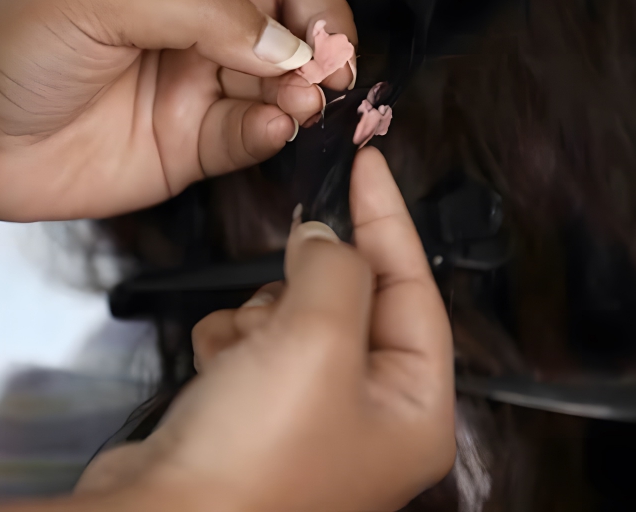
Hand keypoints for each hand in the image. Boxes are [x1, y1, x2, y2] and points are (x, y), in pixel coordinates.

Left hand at [0, 0, 439, 220]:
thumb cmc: (2, 34)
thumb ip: (207, 12)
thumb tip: (287, 52)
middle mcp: (201, 5)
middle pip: (308, 2)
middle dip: (328, 30)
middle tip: (319, 64)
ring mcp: (201, 73)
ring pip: (292, 73)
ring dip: (308, 87)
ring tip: (292, 101)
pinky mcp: (193, 137)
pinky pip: (259, 130)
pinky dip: (274, 130)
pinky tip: (266, 128)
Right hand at [77, 148, 455, 510]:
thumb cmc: (252, 469)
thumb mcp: (317, 341)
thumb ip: (336, 268)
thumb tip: (327, 236)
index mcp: (413, 409)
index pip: (416, 288)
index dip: (389, 219)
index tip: (367, 166)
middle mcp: (366, 414)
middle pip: (351, 299)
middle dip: (307, 284)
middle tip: (289, 267)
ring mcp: (308, 414)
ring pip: (294, 313)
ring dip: (260, 315)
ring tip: (245, 351)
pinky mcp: (255, 411)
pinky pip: (252, 340)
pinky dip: (230, 340)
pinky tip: (219, 368)